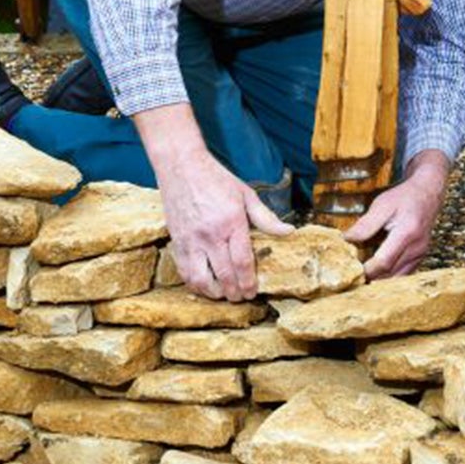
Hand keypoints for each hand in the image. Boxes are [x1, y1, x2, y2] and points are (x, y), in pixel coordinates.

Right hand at [159, 154, 292, 299]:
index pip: (242, 262)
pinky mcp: (176, 241)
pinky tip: (204, 285)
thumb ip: (266, 217)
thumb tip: (288, 231)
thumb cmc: (216, 179)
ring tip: (223, 294)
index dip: (249, 282)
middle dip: (235, 292)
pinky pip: (183, 272)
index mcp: (231, 223)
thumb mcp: (246, 194)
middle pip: (224, 275)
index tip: (253, 291)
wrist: (181, 166)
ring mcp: (190, 240)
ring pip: (200, 280)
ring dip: (214, 293)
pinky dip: (194, 284)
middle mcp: (210, 235)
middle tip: (242, 297)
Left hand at [346, 154, 448, 279]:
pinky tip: (377, 270)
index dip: (366, 270)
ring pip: (397, 279)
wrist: (427, 193)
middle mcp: (417, 248)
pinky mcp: (420, 258)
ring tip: (364, 273)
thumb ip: (365, 224)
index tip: (352, 269)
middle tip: (354, 274)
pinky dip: (389, 276)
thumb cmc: (405, 197)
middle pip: (390, 275)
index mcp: (407, 233)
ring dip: (380, 279)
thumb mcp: (382, 205)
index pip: (384, 262)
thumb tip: (347, 239)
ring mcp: (420, 255)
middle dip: (371, 277)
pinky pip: (403, 274)